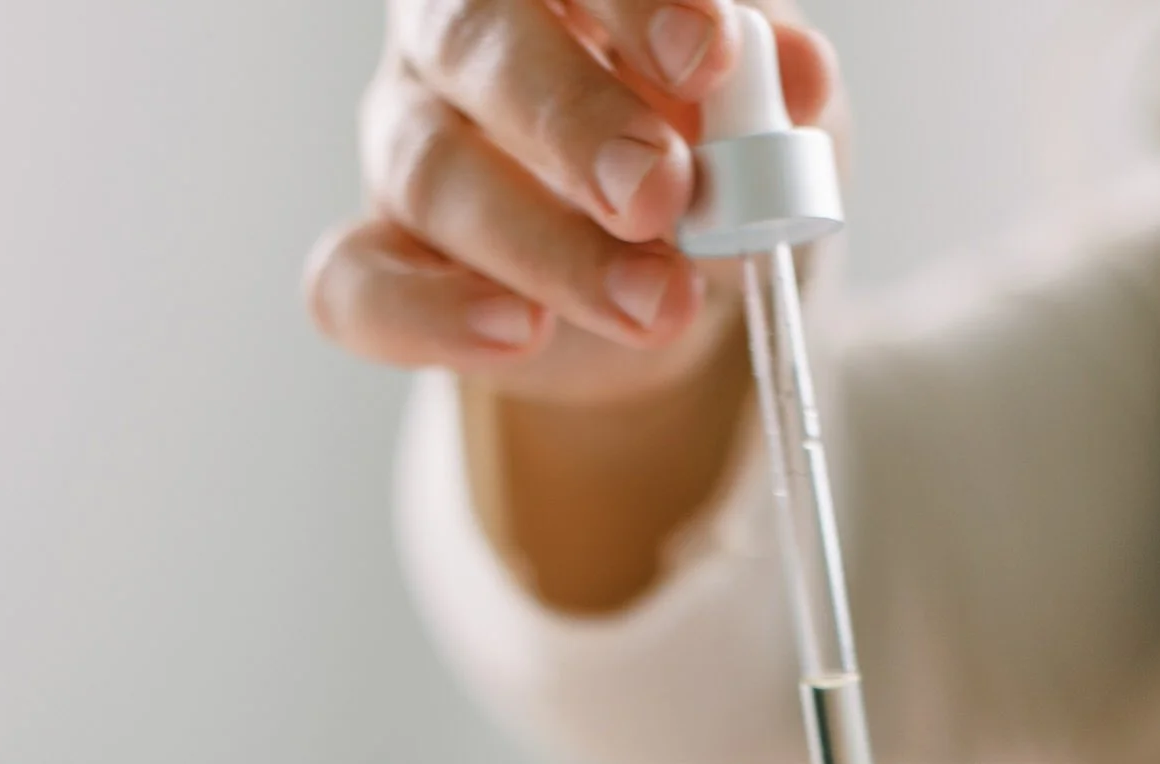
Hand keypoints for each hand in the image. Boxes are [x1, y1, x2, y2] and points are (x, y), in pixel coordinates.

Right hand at [305, 1, 839, 408]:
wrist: (665, 280)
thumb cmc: (705, 154)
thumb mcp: (761, 109)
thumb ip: (767, 81)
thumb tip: (801, 75)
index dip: (636, 0)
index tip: (711, 58)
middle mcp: (458, 37)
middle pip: (479, 44)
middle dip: (576, 122)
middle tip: (662, 193)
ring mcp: (406, 146)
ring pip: (435, 175)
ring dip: (549, 249)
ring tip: (656, 301)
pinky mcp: (380, 262)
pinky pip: (358, 288)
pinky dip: (434, 317)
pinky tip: (519, 335)